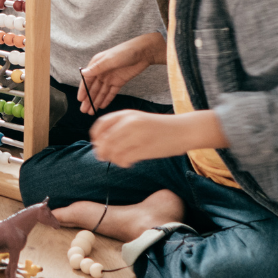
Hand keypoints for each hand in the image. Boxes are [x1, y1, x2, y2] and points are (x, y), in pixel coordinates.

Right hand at [78, 32, 165, 113]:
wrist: (143, 52)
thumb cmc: (125, 52)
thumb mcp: (110, 60)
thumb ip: (97, 68)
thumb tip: (83, 73)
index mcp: (97, 64)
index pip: (88, 80)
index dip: (83, 90)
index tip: (80, 100)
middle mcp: (102, 72)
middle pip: (93, 88)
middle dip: (88, 99)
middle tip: (84, 110)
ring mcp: (110, 78)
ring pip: (101, 92)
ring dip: (96, 101)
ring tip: (91, 111)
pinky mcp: (119, 82)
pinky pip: (111, 93)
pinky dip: (106, 99)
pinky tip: (102, 106)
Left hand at [89, 109, 225, 168]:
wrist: (183, 130)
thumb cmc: (159, 126)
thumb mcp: (138, 119)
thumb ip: (120, 126)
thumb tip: (101, 143)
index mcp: (127, 114)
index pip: (101, 125)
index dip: (95, 137)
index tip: (96, 144)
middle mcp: (130, 123)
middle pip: (105, 141)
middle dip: (102, 151)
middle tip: (104, 157)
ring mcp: (137, 136)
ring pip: (114, 152)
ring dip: (113, 159)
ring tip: (120, 160)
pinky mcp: (145, 149)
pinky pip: (125, 159)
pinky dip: (123, 163)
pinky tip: (129, 163)